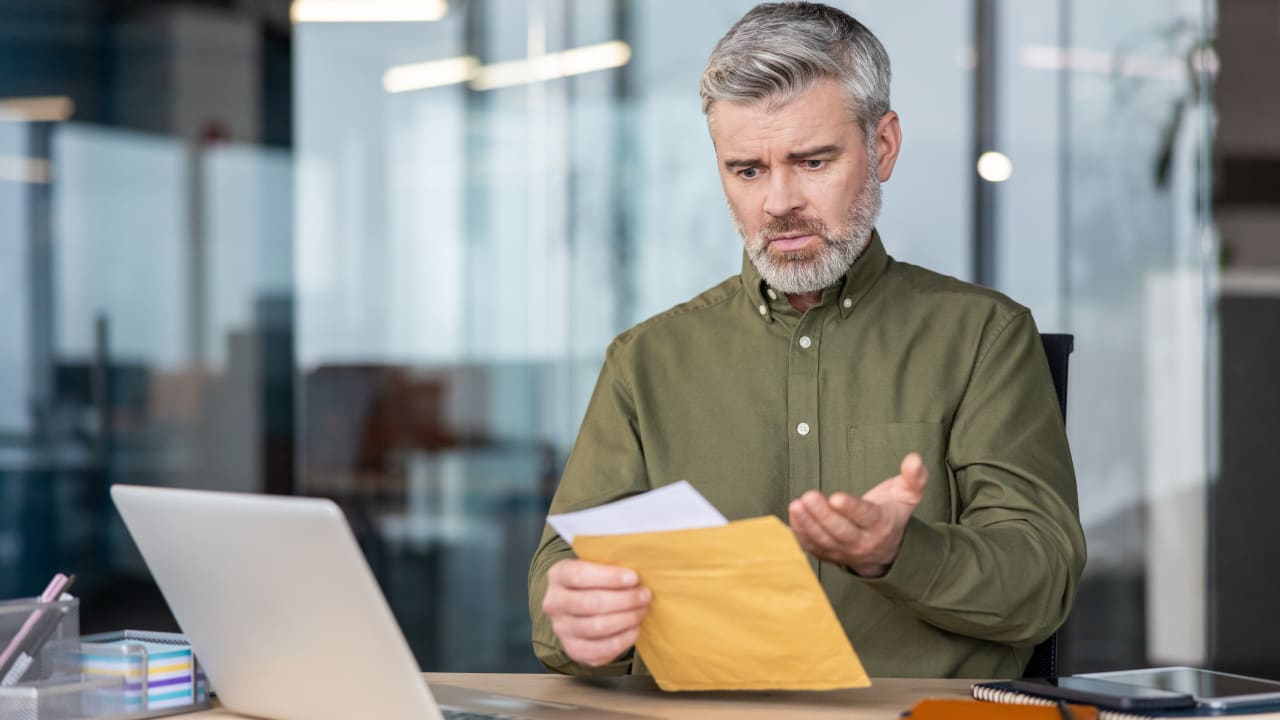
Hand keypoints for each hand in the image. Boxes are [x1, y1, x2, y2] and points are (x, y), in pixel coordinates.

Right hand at [541, 559, 650, 666]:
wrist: (577, 609)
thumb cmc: (594, 582)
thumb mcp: (595, 565)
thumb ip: (610, 564)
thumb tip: (641, 567)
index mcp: (558, 575)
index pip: (579, 575)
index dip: (609, 577)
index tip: (634, 578)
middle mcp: (554, 603)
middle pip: (590, 603)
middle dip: (624, 599)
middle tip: (645, 595)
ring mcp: (561, 629)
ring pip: (597, 627)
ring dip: (627, 619)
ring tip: (642, 610)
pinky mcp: (573, 649)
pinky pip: (601, 650)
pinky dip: (623, 640)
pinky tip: (635, 629)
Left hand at [788, 452, 928, 576]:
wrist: (886, 551)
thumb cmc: (892, 514)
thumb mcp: (908, 496)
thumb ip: (914, 478)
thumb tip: (915, 458)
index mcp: (881, 525)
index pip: (865, 516)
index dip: (851, 508)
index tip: (835, 497)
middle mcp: (862, 542)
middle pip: (840, 530)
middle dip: (823, 514)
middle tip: (808, 496)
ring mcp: (844, 551)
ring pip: (824, 540)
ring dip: (807, 523)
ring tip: (796, 505)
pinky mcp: (829, 555)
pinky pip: (812, 548)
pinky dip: (801, 534)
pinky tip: (793, 515)